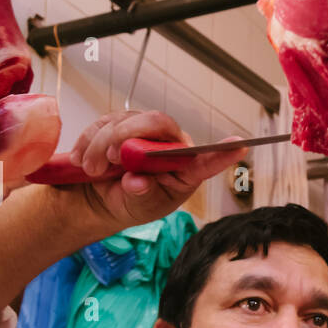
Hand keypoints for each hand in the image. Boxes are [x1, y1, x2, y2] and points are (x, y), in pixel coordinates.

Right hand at [66, 110, 248, 230]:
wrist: (98, 201)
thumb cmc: (129, 204)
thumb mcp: (137, 207)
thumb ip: (140, 195)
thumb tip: (137, 182)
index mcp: (184, 169)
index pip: (206, 158)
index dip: (222, 152)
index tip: (241, 146)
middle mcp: (170, 146)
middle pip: (158, 123)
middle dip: (128, 138)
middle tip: (111, 159)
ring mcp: (146, 132)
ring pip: (126, 120)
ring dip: (103, 144)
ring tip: (94, 170)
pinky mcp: (121, 123)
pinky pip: (104, 121)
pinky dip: (90, 140)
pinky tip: (85, 160)